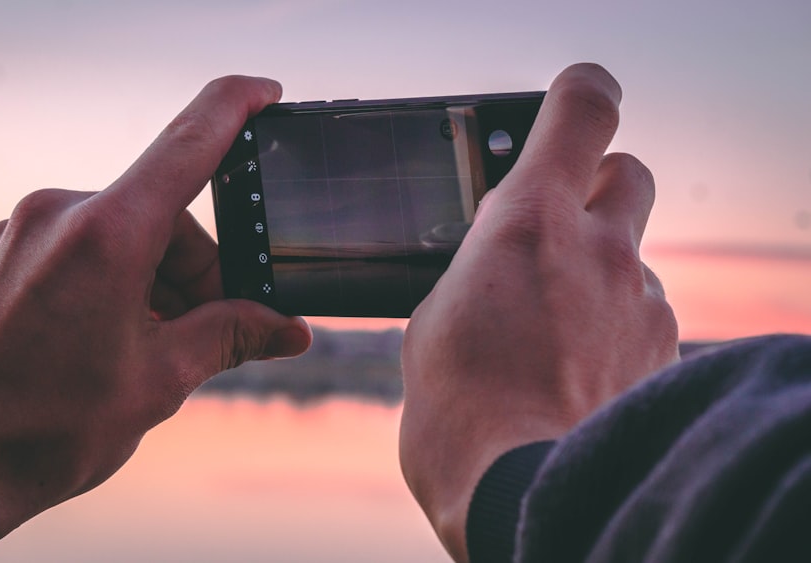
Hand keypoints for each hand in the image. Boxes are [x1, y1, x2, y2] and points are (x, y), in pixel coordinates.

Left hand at [0, 76, 311, 562]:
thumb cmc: (43, 428)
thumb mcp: (157, 383)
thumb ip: (229, 337)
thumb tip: (286, 329)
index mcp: (106, 236)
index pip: (188, 142)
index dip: (236, 108)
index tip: (267, 94)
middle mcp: (58, 215)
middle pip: (162, 214)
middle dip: (199, 269)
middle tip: (215, 329)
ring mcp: (21, 231)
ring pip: (121, 232)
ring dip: (155, 280)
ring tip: (155, 349)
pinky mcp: (1, 251)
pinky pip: (79, 246)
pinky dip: (113, 278)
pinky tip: (113, 337)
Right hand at [399, 63, 678, 561]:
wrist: (524, 493)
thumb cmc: (462, 414)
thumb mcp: (434, 320)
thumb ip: (474, 268)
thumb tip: (490, 263)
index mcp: (528, 224)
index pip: (583, 111)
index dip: (580, 94)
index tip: (572, 100)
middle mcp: (600, 249)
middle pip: (628, 172)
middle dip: (596, 186)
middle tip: (559, 224)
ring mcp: (640, 301)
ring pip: (633, 254)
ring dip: (600, 270)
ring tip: (554, 329)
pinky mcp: (663, 350)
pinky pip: (643, 314)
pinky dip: (615, 326)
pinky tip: (578, 367)